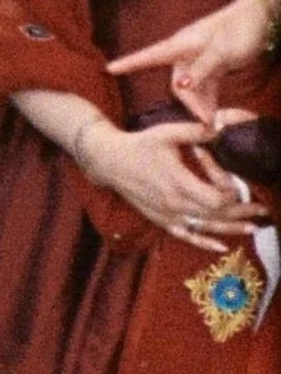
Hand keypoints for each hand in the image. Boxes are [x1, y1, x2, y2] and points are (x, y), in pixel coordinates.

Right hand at [81, 116, 260, 248]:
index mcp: (177, 182)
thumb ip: (196, 131)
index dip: (234, 195)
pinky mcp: (160, 220)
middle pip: (216, 215)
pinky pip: (186, 235)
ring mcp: (167, 215)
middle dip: (242, 213)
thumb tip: (220, 127)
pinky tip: (221, 246)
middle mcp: (174, 204)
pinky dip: (204, 242)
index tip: (245, 186)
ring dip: (231, 229)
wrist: (109, 162)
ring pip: (205, 228)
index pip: (215, 198)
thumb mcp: (167, 132)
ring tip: (252, 228)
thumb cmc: (139, 145)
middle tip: (263, 209)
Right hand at [107, 0, 280, 125]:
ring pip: (193, 90)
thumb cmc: (239, 29)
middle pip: (178, 85)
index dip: (129, 63)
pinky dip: (209, 101)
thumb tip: (180, 87)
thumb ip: (200, 69)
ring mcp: (199, 62)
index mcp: (182, 45)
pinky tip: (215, 114)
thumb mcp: (221, 50)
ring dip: (201, 106)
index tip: (109, 69)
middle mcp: (186, 54)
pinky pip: (205, 89)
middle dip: (190, 105)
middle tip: (207, 122)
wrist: (261, 19)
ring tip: (214, 122)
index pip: (150, 56)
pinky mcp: (212, 68)